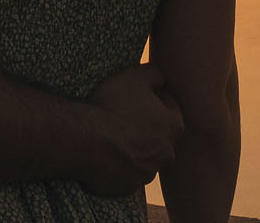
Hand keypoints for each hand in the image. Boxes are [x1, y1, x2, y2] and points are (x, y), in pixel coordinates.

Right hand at [77, 62, 183, 195]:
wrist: (86, 141)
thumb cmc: (112, 106)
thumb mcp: (134, 76)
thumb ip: (155, 73)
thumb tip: (162, 76)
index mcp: (173, 125)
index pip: (170, 106)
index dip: (153, 97)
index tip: (136, 95)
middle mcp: (166, 152)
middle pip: (160, 134)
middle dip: (147, 125)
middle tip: (124, 114)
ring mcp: (148, 172)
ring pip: (145, 156)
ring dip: (135, 146)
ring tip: (112, 134)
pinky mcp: (129, 186)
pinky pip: (128, 172)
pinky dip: (120, 164)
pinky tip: (105, 151)